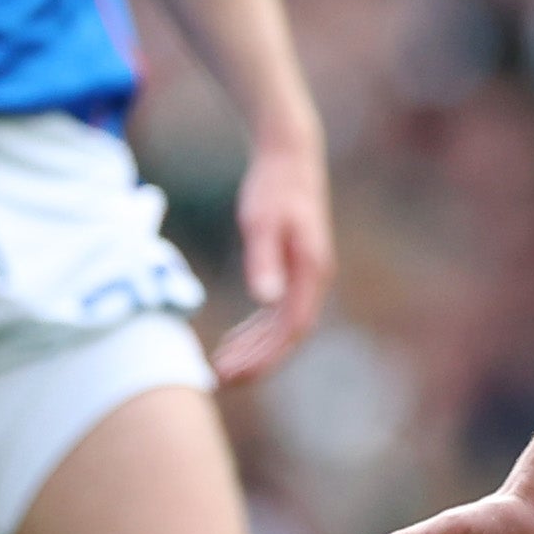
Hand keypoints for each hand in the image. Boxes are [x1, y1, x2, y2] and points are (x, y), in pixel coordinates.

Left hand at [210, 131, 336, 383]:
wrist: (290, 155)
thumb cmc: (273, 186)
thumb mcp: (260, 221)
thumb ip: (263, 260)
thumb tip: (265, 300)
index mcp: (311, 272)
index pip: (291, 329)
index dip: (264, 356)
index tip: (233, 372)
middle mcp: (315, 280)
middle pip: (288, 336)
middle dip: (256, 361)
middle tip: (218, 378)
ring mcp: (307, 277)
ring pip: (283, 327)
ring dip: (255, 349)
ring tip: (221, 366)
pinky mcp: (295, 270)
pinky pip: (278, 312)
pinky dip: (257, 330)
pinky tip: (235, 340)